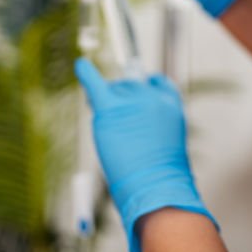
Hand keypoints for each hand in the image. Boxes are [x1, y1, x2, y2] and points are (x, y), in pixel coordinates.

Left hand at [75, 58, 215, 251]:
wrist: (155, 187)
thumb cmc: (159, 174)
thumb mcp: (166, 141)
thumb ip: (152, 121)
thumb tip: (128, 113)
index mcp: (171, 103)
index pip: (155, 82)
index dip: (143, 88)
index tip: (137, 90)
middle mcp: (152, 96)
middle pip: (128, 86)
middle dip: (121, 101)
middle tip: (117, 126)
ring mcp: (131, 101)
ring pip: (112, 92)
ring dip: (108, 107)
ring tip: (113, 133)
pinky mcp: (110, 109)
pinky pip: (95, 84)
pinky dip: (86, 73)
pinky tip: (80, 65)